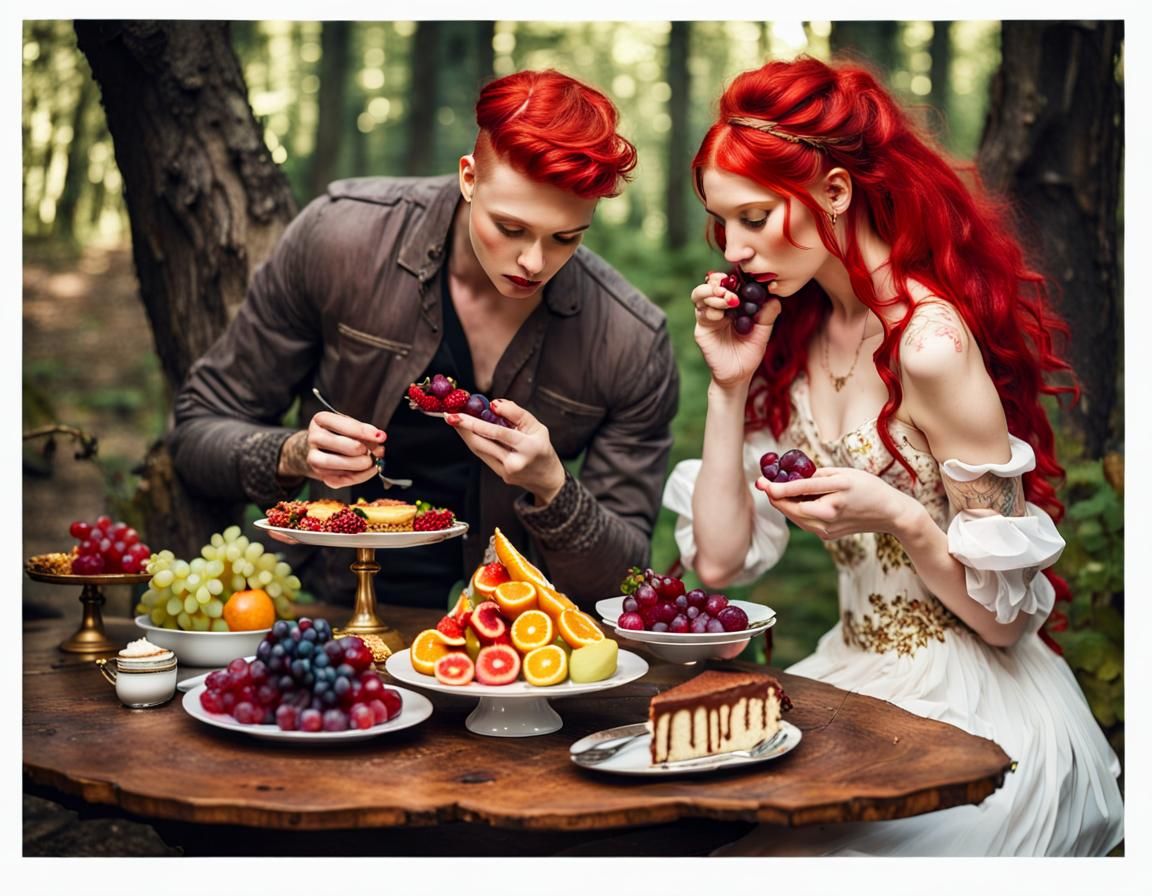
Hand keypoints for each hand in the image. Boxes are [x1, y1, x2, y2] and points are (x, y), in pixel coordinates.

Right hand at [278, 411, 384, 488]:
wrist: (321, 449)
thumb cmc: (339, 434)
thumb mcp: (351, 426)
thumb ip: (365, 431)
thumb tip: (380, 437)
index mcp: (321, 420)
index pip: (343, 424)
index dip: (364, 432)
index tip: (379, 437)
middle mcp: (313, 437)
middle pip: (338, 443)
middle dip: (361, 449)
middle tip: (375, 451)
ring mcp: (313, 457)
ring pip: (333, 462)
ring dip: (358, 464)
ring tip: (370, 461)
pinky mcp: (319, 474)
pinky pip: (339, 479)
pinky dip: (358, 476)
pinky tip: (367, 471)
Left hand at [445, 399, 565, 504]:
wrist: (546, 478)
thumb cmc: (541, 447)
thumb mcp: (536, 427)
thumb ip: (516, 414)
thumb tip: (493, 404)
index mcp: (529, 448)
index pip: (500, 433)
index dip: (481, 422)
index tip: (466, 410)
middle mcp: (515, 462)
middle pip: (483, 442)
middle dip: (465, 427)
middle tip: (449, 415)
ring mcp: (506, 471)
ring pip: (479, 449)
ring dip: (464, 433)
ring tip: (453, 419)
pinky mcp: (500, 475)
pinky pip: (483, 454)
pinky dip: (473, 440)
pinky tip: (466, 430)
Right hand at [692, 271, 781, 387]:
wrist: (738, 375)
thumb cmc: (750, 353)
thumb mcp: (763, 332)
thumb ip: (768, 315)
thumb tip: (774, 298)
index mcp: (733, 304)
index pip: (729, 282)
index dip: (732, 277)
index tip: (742, 277)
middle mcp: (718, 306)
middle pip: (711, 283)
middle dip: (719, 282)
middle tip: (731, 289)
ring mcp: (708, 316)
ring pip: (700, 295)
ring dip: (712, 292)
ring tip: (728, 298)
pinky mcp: (702, 328)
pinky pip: (701, 313)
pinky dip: (710, 309)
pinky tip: (721, 314)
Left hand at [755, 466, 919, 540]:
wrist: (889, 514)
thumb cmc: (868, 487)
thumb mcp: (844, 473)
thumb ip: (817, 475)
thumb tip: (793, 476)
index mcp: (837, 490)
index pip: (800, 489)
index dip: (777, 487)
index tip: (762, 482)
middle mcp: (831, 512)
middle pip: (792, 508)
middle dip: (775, 497)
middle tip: (763, 485)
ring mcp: (828, 527)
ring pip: (795, 517)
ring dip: (783, 505)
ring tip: (776, 491)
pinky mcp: (828, 535)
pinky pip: (804, 522)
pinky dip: (796, 512)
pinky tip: (794, 501)